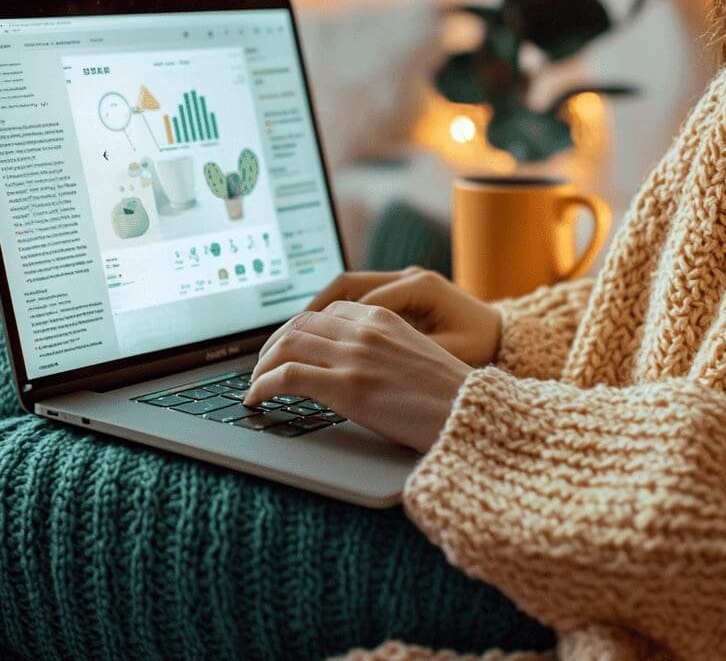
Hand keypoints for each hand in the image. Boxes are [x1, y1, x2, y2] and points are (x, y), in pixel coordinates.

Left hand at [246, 300, 471, 452]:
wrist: (470, 414)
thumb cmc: (449, 395)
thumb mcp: (414, 355)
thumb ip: (382, 348)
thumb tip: (354, 364)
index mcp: (383, 317)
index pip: (325, 312)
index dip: (298, 329)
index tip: (287, 346)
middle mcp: (365, 329)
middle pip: (299, 325)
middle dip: (273, 346)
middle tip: (262, 367)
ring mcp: (355, 356)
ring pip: (287, 346)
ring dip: (262, 366)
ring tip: (255, 385)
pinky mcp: (347, 387)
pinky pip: (288, 377)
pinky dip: (263, 385)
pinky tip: (257, 399)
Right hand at [305, 268, 501, 367]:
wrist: (505, 338)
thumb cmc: (480, 351)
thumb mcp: (447, 357)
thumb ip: (408, 357)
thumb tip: (361, 372)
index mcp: (421, 287)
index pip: (359, 304)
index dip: (325, 330)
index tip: (296, 357)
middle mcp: (408, 277)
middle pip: (345, 286)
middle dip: (307, 316)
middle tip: (277, 348)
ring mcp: (403, 281)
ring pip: (346, 288)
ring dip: (315, 313)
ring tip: (288, 342)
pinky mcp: (400, 293)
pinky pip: (357, 297)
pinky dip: (333, 315)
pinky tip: (316, 339)